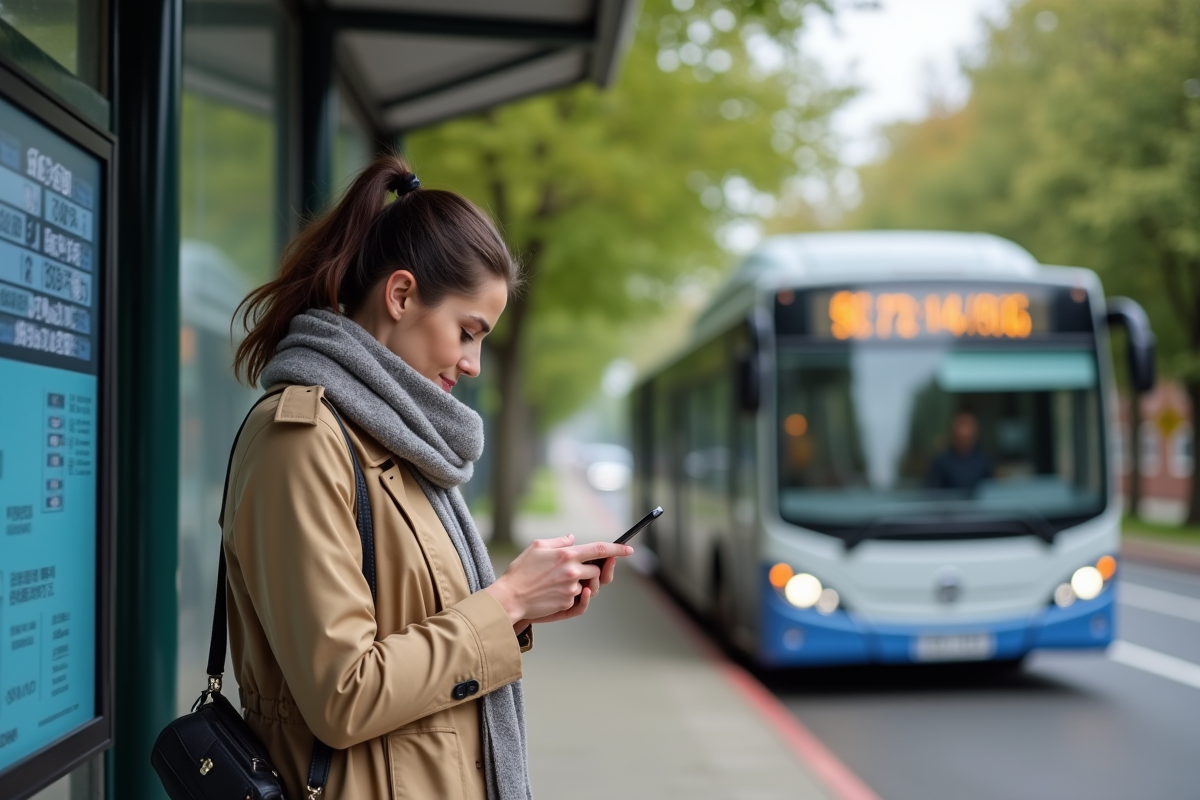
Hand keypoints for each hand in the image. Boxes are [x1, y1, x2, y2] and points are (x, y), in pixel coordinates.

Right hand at [485, 535, 632, 624]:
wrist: (511, 597)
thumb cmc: (521, 570)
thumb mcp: (537, 546)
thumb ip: (558, 541)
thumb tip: (573, 539)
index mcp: (567, 554)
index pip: (600, 550)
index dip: (617, 550)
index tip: (629, 550)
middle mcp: (572, 571)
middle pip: (597, 571)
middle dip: (593, 571)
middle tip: (579, 571)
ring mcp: (571, 588)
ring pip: (589, 585)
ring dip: (582, 583)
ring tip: (563, 582)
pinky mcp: (567, 602)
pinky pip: (579, 597)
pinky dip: (572, 593)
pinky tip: (556, 591)